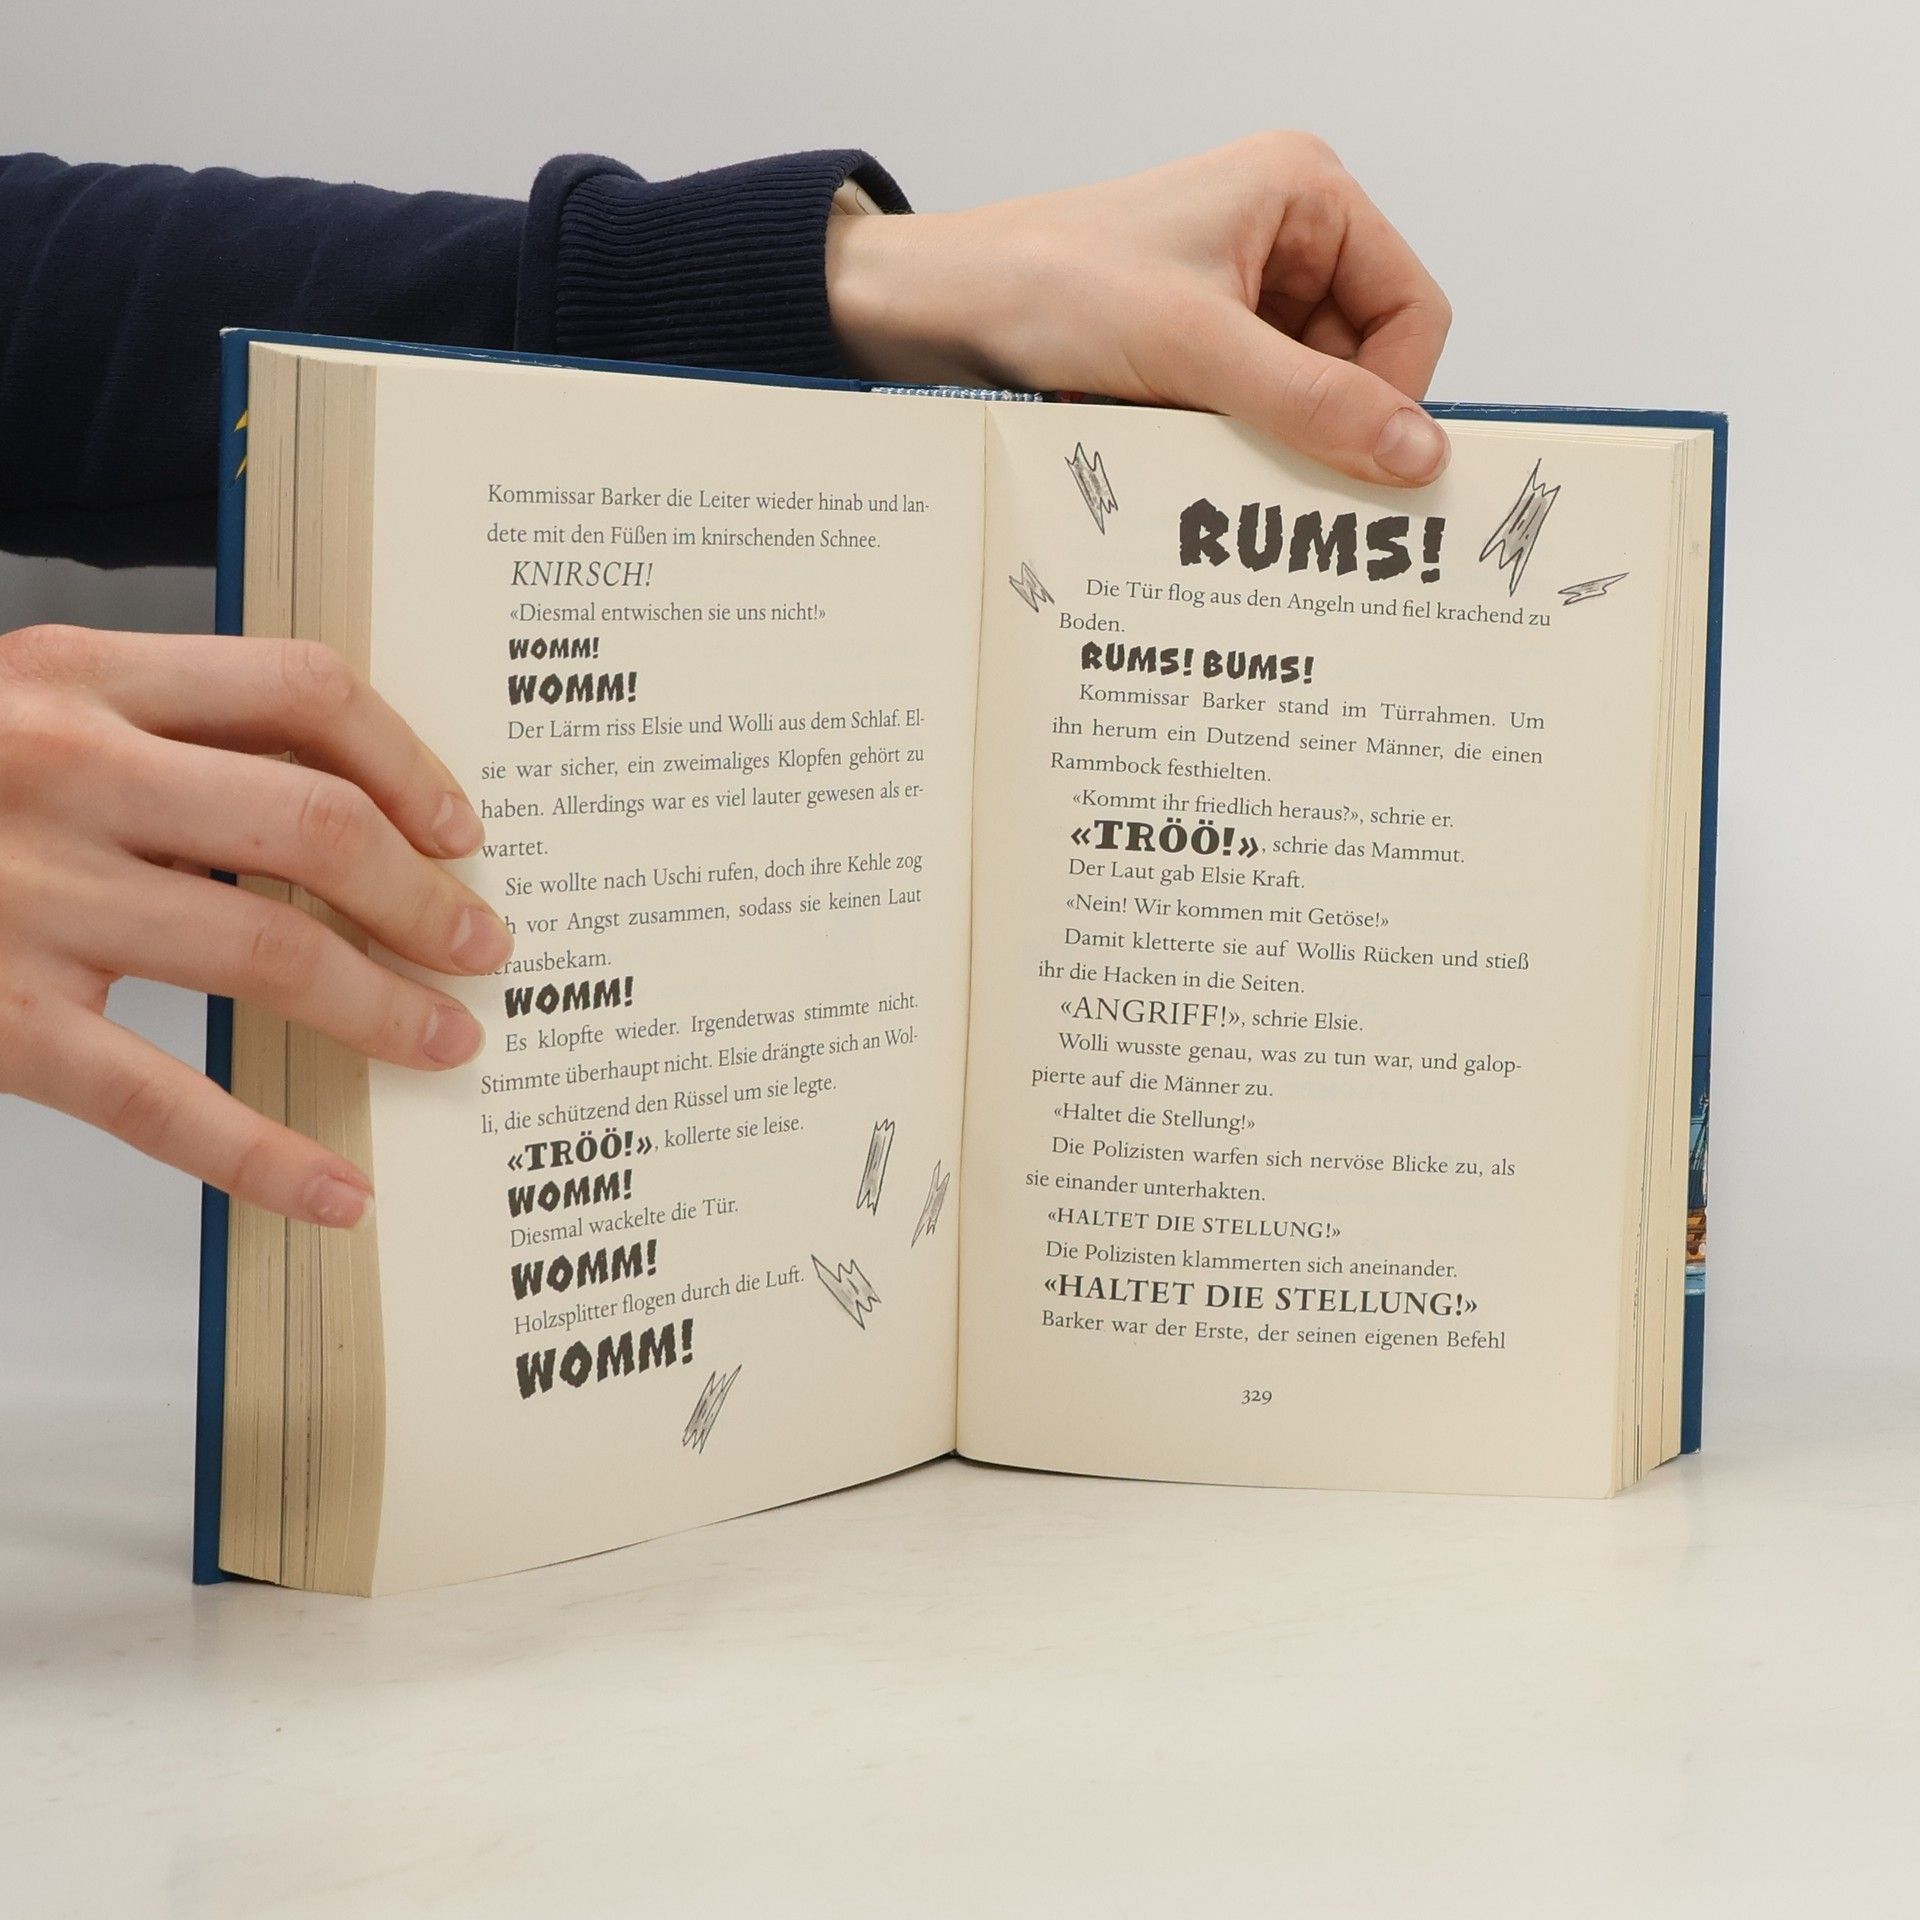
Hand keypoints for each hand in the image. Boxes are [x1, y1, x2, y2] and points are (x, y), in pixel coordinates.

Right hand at [0, 624, 513, 1227]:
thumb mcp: (29, 702)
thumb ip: (163, 728)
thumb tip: (343, 802)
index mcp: (82, 675)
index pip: (302, 690)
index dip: (407, 762)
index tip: (460, 828)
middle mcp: (65, 772)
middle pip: (314, 826)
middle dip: (424, 897)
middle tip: (483, 944)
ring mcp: (27, 899)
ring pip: (270, 955)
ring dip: (386, 1006)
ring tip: (449, 1038)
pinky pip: (162, 1100)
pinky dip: (265, 1157)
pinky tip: (335, 1192)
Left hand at [827, 132, 1452, 486]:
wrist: (942, 308)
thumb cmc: (1051, 285)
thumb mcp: (1197, 349)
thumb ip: (1315, 404)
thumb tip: (1420, 454)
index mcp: (1307, 196)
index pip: (1412, 311)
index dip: (1391, 394)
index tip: (1355, 464)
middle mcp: (1285, 238)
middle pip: (1361, 363)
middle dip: (1319, 422)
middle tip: (1271, 476)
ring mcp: (1242, 294)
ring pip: (1303, 398)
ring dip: (1265, 438)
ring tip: (1204, 449)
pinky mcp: (1199, 343)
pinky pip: (1251, 411)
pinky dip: (1227, 442)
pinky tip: (1183, 450)